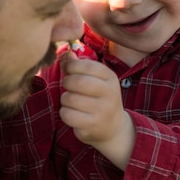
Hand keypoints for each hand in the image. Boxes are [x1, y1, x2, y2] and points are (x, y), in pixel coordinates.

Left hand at [59, 53, 133, 169]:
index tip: (68, 69)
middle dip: (66, 82)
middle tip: (68, 86)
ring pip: (69, 99)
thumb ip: (80, 65)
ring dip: (65, 99)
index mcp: (110, 77)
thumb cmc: (99, 97)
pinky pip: (67, 115)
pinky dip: (65, 113)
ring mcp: (102, 110)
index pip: (86, 65)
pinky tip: (73, 113)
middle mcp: (109, 93)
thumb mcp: (95, 79)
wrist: (113, 126)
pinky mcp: (92, 125)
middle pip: (77, 82)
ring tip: (72, 101)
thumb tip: (65, 53)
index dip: (71, 66)